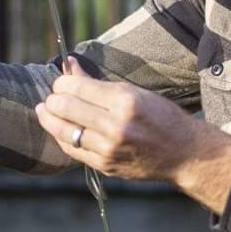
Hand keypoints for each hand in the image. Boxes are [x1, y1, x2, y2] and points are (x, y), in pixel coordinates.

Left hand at [37, 58, 230, 211]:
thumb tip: (70, 66)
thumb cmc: (162, 117)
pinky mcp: (105, 165)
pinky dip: (62, 137)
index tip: (61, 82)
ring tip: (45, 111)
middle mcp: (115, 125)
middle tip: (51, 97)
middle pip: (65, 107)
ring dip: (50, 118)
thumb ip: (99, 84)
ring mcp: (109, 148)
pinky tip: (60, 129)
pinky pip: (72, 150)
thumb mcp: (136, 92)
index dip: (62, 82)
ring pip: (64, 131)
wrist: (185, 153)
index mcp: (125, 100)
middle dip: (52, 99)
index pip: (77, 87)